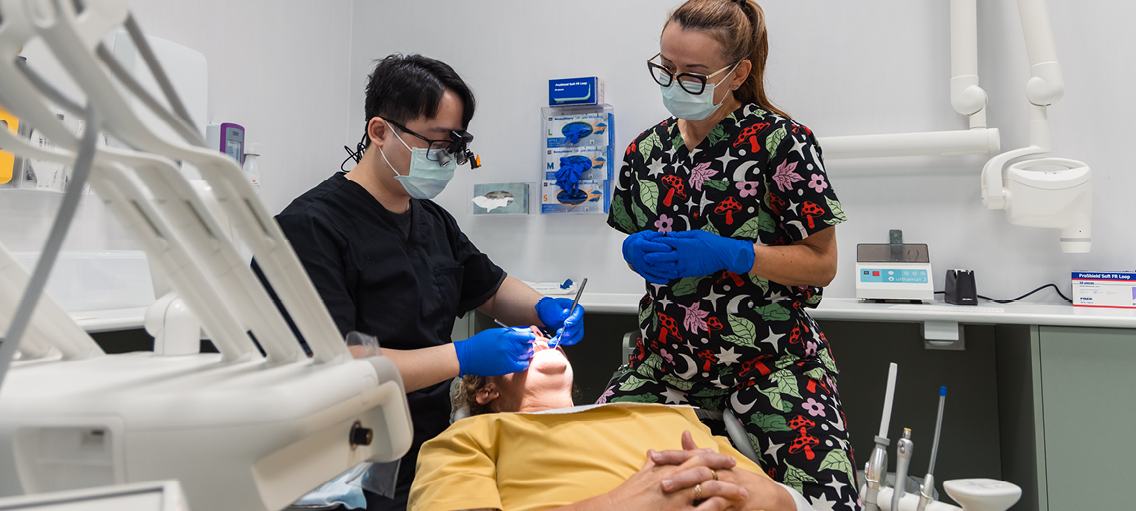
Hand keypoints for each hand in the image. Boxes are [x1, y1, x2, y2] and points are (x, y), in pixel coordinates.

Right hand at [452, 327, 534, 376]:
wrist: (467, 356)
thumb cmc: (479, 343)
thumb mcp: (494, 333)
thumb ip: (509, 332)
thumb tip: (522, 333)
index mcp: (506, 335)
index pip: (526, 335)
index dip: (530, 337)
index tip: (530, 338)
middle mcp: (509, 345)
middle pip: (527, 346)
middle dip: (528, 346)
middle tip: (526, 346)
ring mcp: (508, 357)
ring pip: (525, 355)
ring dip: (526, 354)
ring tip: (523, 354)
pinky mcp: (506, 367)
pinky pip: (521, 366)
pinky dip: (524, 364)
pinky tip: (522, 362)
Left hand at [535, 297, 584, 345]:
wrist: (546, 314)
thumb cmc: (551, 308)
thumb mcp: (553, 307)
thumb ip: (560, 311)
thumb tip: (567, 312)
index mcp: (574, 307)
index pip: (580, 312)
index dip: (574, 319)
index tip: (566, 323)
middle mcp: (577, 317)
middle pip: (578, 326)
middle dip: (568, 331)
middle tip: (558, 332)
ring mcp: (576, 326)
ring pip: (576, 335)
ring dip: (565, 339)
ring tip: (555, 339)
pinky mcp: (573, 333)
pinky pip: (573, 340)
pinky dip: (565, 342)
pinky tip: (557, 341)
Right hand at [602, 449, 747, 510]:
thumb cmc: (625, 496)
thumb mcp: (639, 476)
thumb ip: (650, 464)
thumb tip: (652, 452)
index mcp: (666, 469)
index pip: (694, 457)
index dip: (711, 457)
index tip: (724, 458)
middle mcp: (673, 481)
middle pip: (705, 471)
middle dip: (724, 471)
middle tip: (738, 472)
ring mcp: (677, 500)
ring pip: (709, 491)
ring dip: (728, 492)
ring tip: (742, 495)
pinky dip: (717, 509)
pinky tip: (728, 510)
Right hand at [623, 231, 679, 283]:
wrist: (628, 249)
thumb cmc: (638, 241)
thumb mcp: (645, 235)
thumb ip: (654, 235)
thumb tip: (662, 234)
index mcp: (639, 245)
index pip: (650, 246)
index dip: (660, 247)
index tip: (669, 248)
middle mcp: (639, 256)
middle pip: (652, 261)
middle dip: (664, 263)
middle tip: (674, 264)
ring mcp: (639, 265)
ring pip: (652, 271)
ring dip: (664, 273)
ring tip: (674, 274)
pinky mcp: (640, 271)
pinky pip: (649, 277)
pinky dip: (657, 280)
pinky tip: (666, 280)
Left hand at [654, 432, 795, 510]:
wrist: (763, 493)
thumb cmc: (734, 477)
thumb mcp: (715, 464)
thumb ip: (696, 451)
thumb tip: (684, 434)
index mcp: (710, 461)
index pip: (688, 455)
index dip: (670, 455)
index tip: (652, 455)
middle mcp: (719, 469)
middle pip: (696, 467)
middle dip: (676, 472)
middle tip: (658, 478)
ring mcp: (727, 484)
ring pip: (707, 484)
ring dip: (688, 488)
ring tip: (671, 492)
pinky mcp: (735, 499)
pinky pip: (720, 502)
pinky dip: (708, 506)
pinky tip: (695, 509)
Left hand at [656, 231, 754, 277]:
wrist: (723, 254)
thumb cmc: (711, 242)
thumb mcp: (696, 234)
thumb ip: (681, 235)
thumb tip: (670, 235)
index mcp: (683, 244)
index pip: (666, 242)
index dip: (657, 242)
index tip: (650, 241)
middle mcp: (682, 255)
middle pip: (663, 256)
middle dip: (653, 256)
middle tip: (644, 256)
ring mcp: (685, 265)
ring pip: (667, 267)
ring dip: (658, 266)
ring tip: (651, 266)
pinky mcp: (689, 272)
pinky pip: (676, 274)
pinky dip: (668, 273)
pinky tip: (663, 272)